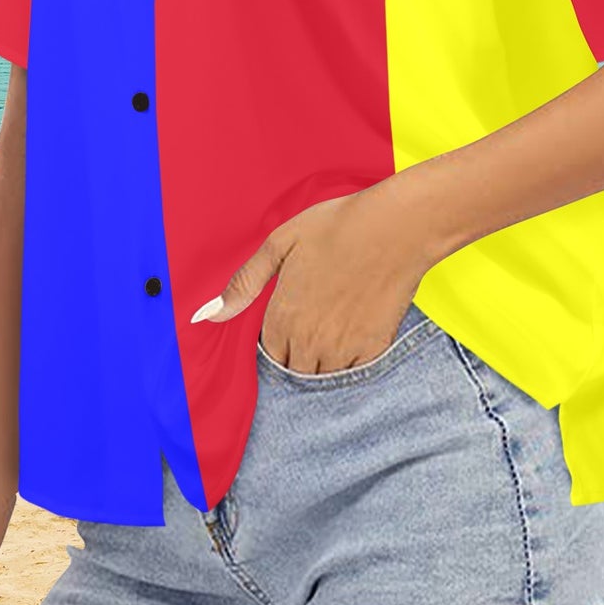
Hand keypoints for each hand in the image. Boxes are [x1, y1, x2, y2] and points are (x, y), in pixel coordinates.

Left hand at [190, 183, 431, 373]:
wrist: (396, 227)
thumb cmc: (337, 227)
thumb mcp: (280, 244)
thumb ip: (244, 283)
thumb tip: (208, 315)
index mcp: (282, 317)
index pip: (268, 354)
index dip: (277, 339)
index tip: (290, 319)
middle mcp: (309, 341)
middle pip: (293, 370)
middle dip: (296, 354)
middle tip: (313, 320)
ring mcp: (343, 350)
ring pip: (321, 378)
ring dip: (321, 362)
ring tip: (333, 326)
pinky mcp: (373, 350)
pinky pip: (352, 376)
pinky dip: (349, 363)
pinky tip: (353, 332)